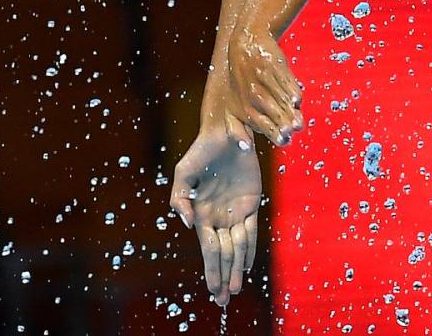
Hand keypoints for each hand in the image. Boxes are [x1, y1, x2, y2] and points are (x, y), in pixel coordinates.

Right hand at [169, 117, 263, 306]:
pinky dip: (250, 249)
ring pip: (237, 247)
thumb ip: (179, 199)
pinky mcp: (251, 202)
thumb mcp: (183, 173)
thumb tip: (187, 225)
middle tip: (223, 301)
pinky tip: (247, 266)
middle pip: (222, 255)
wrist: (225, 132)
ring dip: (236, 269)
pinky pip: (252, 231)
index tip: (212, 291)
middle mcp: (218, 217)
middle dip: (222, 278)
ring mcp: (235, 212)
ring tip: (235, 289)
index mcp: (201, 214)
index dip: (211, 271)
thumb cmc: (201, 151)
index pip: (208, 250)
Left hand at [227, 25, 303, 145]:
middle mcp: (254, 96)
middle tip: (295, 128)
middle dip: (287, 126)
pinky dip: (294, 94)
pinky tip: (296, 101)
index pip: (264, 127)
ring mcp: (265, 81)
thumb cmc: (239, 82)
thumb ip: (235, 128)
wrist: (246, 44)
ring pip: (284, 103)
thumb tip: (245, 148)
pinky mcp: (276, 67)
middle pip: (276, 116)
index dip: (277, 136)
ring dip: (293, 114)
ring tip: (299, 122)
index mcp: (244, 108)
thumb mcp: (231, 106)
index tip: (285, 139)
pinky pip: (289, 85)